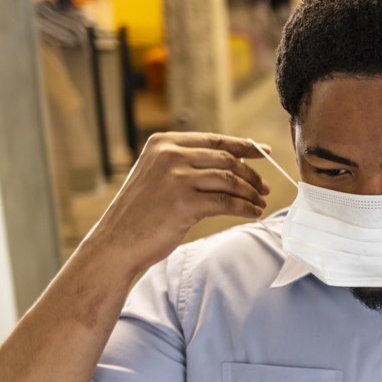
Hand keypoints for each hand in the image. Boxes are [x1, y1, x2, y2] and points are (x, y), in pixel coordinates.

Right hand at [88, 132, 269, 275]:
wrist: (117, 241)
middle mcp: (169, 155)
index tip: (265, 152)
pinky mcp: (184, 203)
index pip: (215, 140)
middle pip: (226, 160)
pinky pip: (227, 202)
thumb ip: (187, 163)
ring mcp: (176, 178)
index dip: (244, 146)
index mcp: (163, 143)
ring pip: (230, 180)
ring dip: (250, 193)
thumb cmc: (141, 211)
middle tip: (264, 188)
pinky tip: (253, 213)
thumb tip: (232, 161)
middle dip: (251, 174)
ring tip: (260, 202)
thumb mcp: (158, 174)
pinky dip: (245, 208)